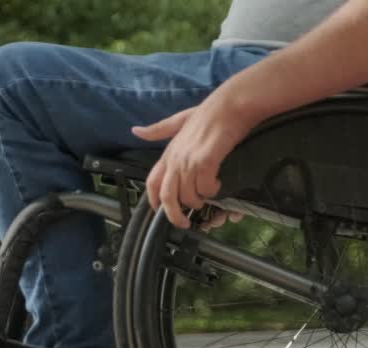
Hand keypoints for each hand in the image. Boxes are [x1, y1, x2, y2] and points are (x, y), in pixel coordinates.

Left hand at [133, 90, 259, 228]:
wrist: (231, 104)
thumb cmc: (209, 112)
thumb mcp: (179, 120)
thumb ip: (159, 130)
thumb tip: (136, 131)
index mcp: (168, 152)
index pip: (152, 182)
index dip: (153, 200)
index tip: (160, 211)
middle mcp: (176, 159)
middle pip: (167, 196)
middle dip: (174, 215)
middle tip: (185, 223)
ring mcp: (189, 161)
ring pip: (188, 195)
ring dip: (198, 200)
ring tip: (207, 195)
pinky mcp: (206, 161)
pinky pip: (206, 187)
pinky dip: (212, 190)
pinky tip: (218, 184)